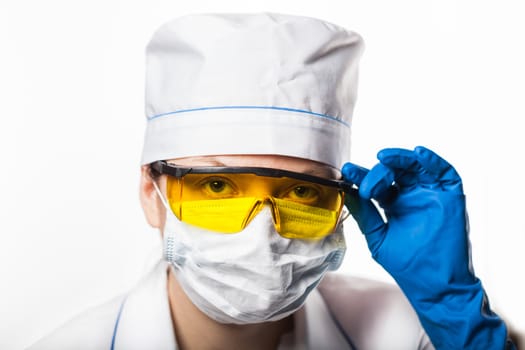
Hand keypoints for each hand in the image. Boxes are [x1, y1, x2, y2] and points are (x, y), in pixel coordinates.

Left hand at [342, 146, 511, 348]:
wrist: (435, 285)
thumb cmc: (407, 265)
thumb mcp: (379, 239)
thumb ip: (365, 216)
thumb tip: (348, 194)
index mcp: (393, 205)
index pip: (376, 184)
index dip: (362, 176)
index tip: (347, 171)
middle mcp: (411, 197)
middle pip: (394, 172)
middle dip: (378, 171)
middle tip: (367, 182)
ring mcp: (431, 195)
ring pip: (416, 167)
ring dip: (400, 158)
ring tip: (384, 157)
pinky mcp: (451, 197)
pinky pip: (445, 173)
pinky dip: (433, 160)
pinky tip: (418, 153)